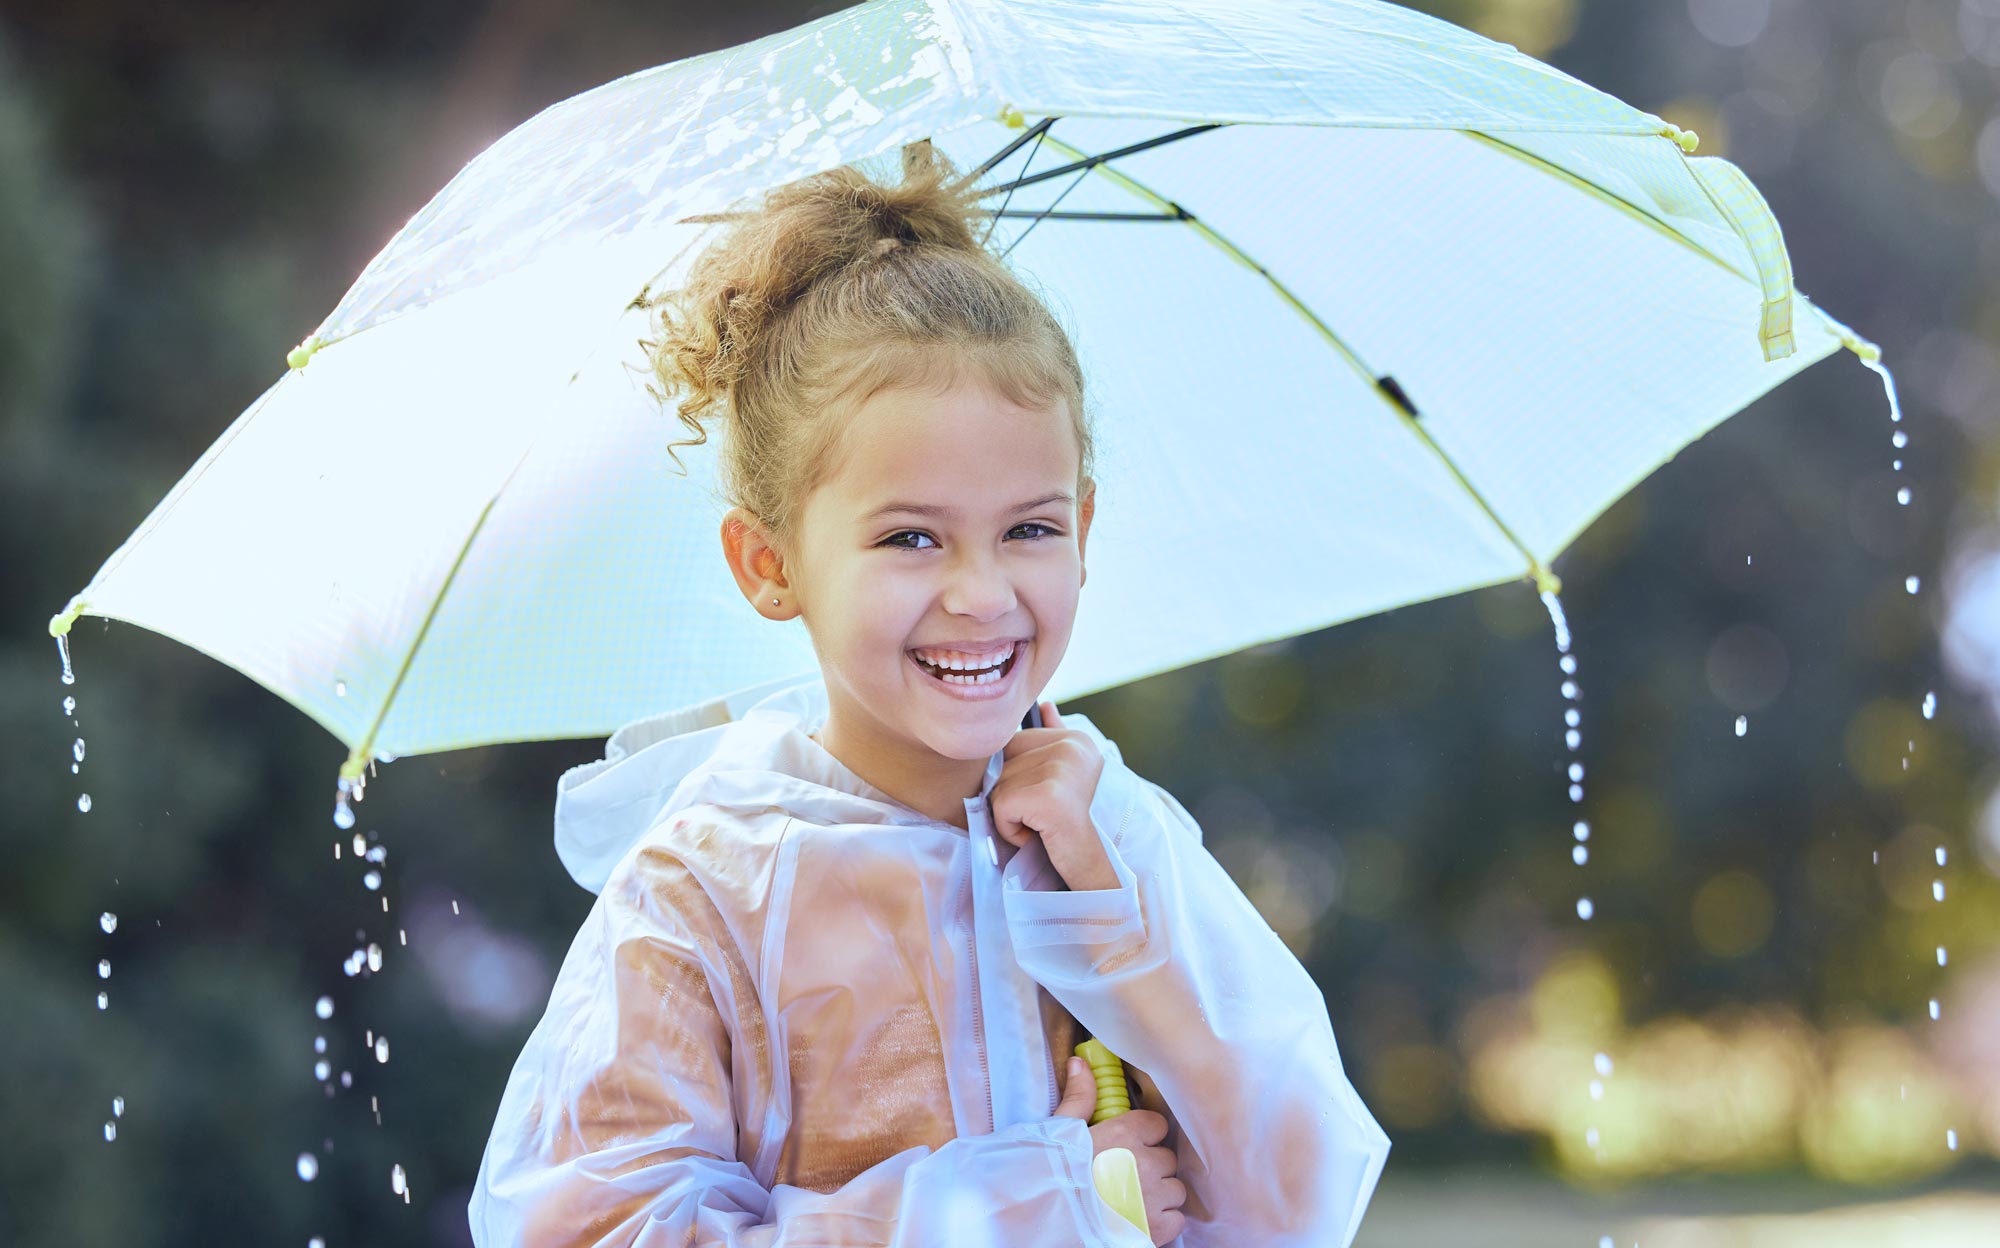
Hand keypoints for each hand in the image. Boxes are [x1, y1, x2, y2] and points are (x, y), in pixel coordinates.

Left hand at [993, 700, 1114, 891]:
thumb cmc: (1068, 826)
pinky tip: (1039, 836)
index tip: (1044, 800)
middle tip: (1041, 817)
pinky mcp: (1050, 797)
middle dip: (1010, 796)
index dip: (1014, 779)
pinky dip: (1010, 830)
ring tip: (1041, 826)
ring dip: (1010, 816)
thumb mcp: (1061, 776)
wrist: (1090, 869)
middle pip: (1000, 763)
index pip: (1009, 744)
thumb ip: (1051, 741)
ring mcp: (1063, 770)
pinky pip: (1001, 808)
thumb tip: (1045, 704)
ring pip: (997, 787)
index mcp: (1075, 738)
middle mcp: (1072, 747)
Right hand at [1054, 1056, 1185, 1245]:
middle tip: (1125, 1177)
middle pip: (1166, 1159)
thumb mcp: (1057, 1131)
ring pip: (1175, 1189)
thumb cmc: (1046, 1176)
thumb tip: (1080, 1063)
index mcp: (1123, 1134)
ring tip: (1132, 1201)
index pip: (1157, 1125)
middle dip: (1151, 1167)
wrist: (1040, 1222)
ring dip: (1159, 1195)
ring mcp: (1153, 1198)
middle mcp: (1144, 1162)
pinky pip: (1176, 1219)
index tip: (1129, 1146)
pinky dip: (1162, 1222)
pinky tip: (1139, 1221)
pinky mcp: (1157, 1229)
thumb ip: (1078, 1097)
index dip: (1144, 1135)